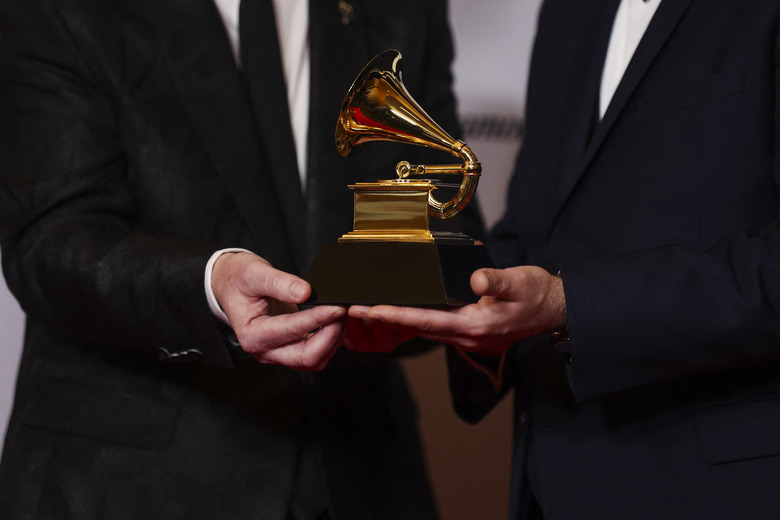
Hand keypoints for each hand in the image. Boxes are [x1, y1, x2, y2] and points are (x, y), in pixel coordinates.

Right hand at [211, 252, 345, 369]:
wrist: (231, 285)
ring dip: (331, 342)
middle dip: (329, 336)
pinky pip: (314, 354)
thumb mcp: (255, 274)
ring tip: (340, 316)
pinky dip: (328, 342)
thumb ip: (280, 283)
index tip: (336, 307)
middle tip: (342, 313)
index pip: (291, 331)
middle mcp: (264, 350)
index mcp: (253, 335)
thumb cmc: (239, 280)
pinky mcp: (288, 349)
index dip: (317, 319)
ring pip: (313, 360)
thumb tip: (306, 292)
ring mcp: (277, 352)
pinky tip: (335, 323)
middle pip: (305, 357)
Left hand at [348, 266, 566, 353]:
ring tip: (369, 309)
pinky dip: (414, 318)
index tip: (371, 310)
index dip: (397, 315)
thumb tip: (476, 278)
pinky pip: (434, 326)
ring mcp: (467, 334)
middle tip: (355, 310)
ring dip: (397, 320)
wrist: (555, 309)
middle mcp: (467, 334)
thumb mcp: (520, 281)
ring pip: (424, 328)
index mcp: (476, 325)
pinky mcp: (468, 329)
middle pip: (418, 327)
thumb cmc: (538, 295)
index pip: (427, 320)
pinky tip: (401, 310)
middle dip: (387, 319)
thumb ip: (496, 280)